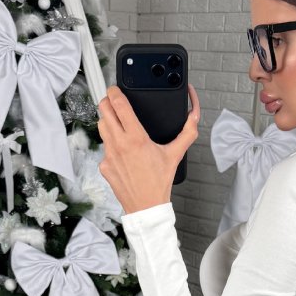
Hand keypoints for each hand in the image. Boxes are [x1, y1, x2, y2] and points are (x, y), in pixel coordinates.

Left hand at [97, 82, 200, 215]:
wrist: (146, 207)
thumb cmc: (158, 183)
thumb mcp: (175, 155)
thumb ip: (186, 133)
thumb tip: (193, 118)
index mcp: (136, 138)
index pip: (119, 105)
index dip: (115, 92)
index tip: (115, 88)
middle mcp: (119, 144)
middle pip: (103, 110)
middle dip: (107, 102)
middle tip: (113, 101)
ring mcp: (109, 154)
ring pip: (101, 127)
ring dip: (108, 121)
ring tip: (118, 124)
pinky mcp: (104, 165)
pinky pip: (104, 148)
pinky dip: (111, 145)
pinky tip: (121, 151)